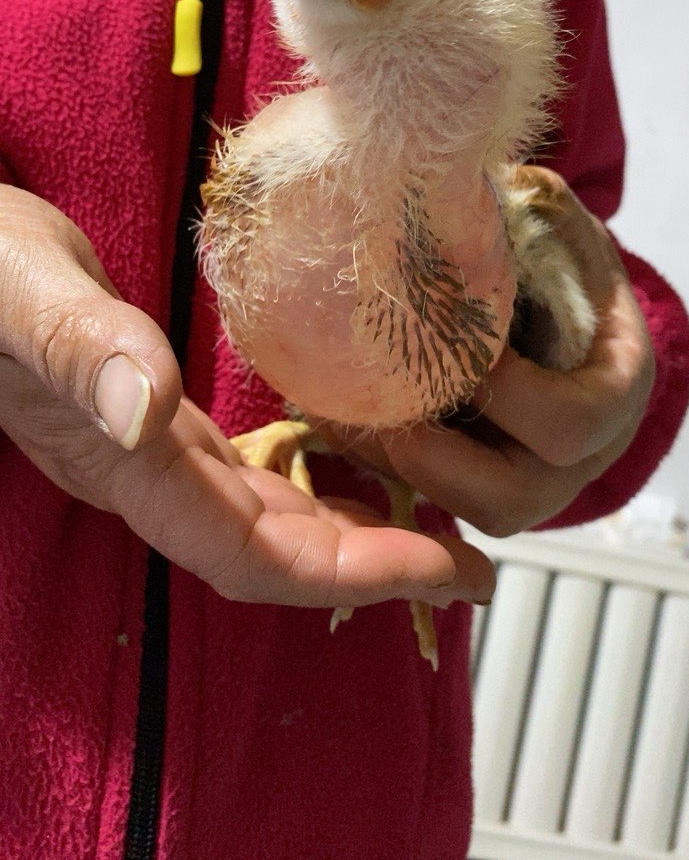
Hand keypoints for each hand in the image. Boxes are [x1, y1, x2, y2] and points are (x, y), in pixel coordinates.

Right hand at [0, 185, 493, 606]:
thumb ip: (82, 346)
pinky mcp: (152, 416)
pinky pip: (243, 479)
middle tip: (474, 567)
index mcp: (120, 458)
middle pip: (268, 554)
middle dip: (374, 571)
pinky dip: (308, 489)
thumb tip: (149, 412)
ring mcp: (146, 449)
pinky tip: (350, 470)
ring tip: (435, 532)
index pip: (248, 552)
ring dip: (349, 538)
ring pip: (260, 523)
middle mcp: (140, 471)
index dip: (348, 573)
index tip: (442, 567)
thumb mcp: (25, 286)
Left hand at [315, 167, 655, 534]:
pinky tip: (330, 411)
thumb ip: (538, 215)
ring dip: (397, 466)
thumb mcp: (565, 234)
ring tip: (341, 414)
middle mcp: (579, 460)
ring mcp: (530, 484)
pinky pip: (429, 494)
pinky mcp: (478, 488)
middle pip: (512, 499)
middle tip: (380, 411)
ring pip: (462, 508)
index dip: (509, 392)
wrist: (561, 317)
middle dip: (437, 455)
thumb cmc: (564, 268)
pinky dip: (379, 458)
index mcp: (612, 395)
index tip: (459, 343)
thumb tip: (477, 182)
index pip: (569, 423)